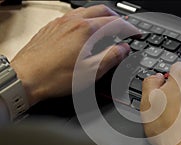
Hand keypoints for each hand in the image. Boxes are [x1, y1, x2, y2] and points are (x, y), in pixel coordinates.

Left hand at [10, 5, 136, 105]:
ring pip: (87, 10)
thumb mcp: (91, 72)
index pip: (115, 23)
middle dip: (117, 18)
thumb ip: (111, 57)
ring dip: (101, 16)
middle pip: (102, 10)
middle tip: (125, 28)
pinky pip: (74, 16)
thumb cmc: (54, 77)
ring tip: (107, 28)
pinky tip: (84, 30)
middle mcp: (73, 21)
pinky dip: (86, 19)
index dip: (130, 29)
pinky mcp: (52, 27)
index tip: (136, 34)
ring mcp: (61, 22)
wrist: (24, 78)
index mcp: (86, 30)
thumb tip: (124, 48)